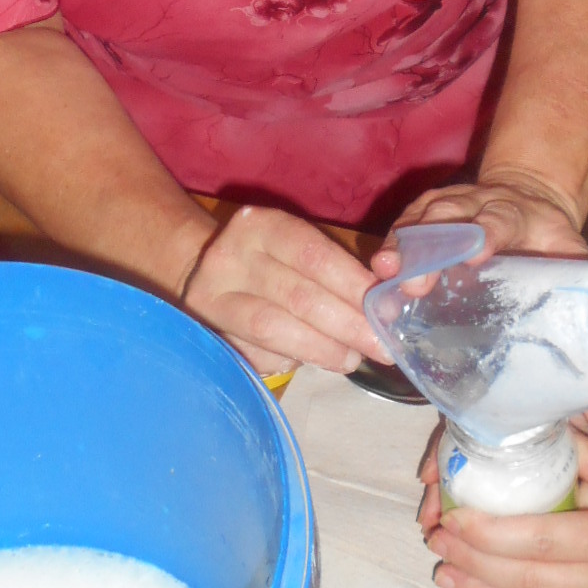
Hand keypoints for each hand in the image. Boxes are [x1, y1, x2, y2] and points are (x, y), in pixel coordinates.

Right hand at [180, 204, 383, 375]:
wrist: (201, 271)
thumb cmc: (268, 259)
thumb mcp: (295, 246)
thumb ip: (336, 268)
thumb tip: (382, 306)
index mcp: (260, 226)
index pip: (313, 254)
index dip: (353, 285)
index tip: (386, 310)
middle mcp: (230, 257)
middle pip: (297, 295)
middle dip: (346, 325)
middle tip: (380, 346)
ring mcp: (212, 298)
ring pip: (273, 328)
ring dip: (321, 348)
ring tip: (351, 359)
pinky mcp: (208, 334)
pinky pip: (256, 352)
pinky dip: (291, 361)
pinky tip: (314, 361)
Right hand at [372, 169, 587, 281]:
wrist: (528, 195)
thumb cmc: (547, 235)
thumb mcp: (570, 249)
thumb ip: (577, 274)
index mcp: (513, 213)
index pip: (499, 221)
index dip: (486, 235)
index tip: (475, 256)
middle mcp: (476, 202)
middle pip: (448, 218)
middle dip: (430, 247)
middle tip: (412, 281)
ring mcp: (447, 203)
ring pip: (421, 219)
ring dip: (403, 245)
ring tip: (383, 271)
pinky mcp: (426, 210)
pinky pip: (405, 224)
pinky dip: (392, 245)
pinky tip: (377, 270)